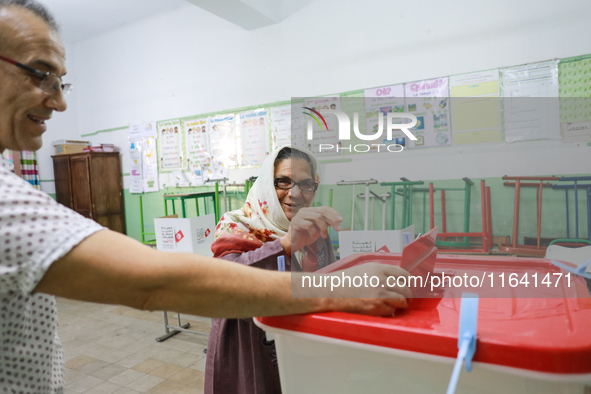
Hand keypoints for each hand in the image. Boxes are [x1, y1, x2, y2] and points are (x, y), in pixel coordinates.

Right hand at [280, 206, 342, 254]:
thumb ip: (325, 223)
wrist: (293, 244)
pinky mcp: (295, 222)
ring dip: (323, 228)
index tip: (341, 220)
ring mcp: (300, 216)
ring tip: (324, 236)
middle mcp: (305, 211)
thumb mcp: (318, 229)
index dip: (334, 213)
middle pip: (322, 211)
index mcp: (311, 210)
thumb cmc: (305, 236)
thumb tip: (337, 220)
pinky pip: (309, 225)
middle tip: (338, 228)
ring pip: (317, 217)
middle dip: (332, 219)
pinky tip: (312, 237)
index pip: (324, 208)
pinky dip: (313, 232)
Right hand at [293, 263, 411, 315]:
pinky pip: (391, 310)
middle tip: (405, 299)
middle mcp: (380, 279)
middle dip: (407, 296)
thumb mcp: (364, 270)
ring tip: (396, 305)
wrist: (330, 291)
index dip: (409, 282)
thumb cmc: (344, 281)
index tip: (409, 286)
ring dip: (400, 305)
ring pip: (402, 300)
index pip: (404, 274)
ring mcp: (379, 293)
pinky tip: (382, 309)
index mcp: (378, 268)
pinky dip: (389, 312)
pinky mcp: (375, 306)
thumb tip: (396, 281)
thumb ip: (381, 274)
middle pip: (406, 288)